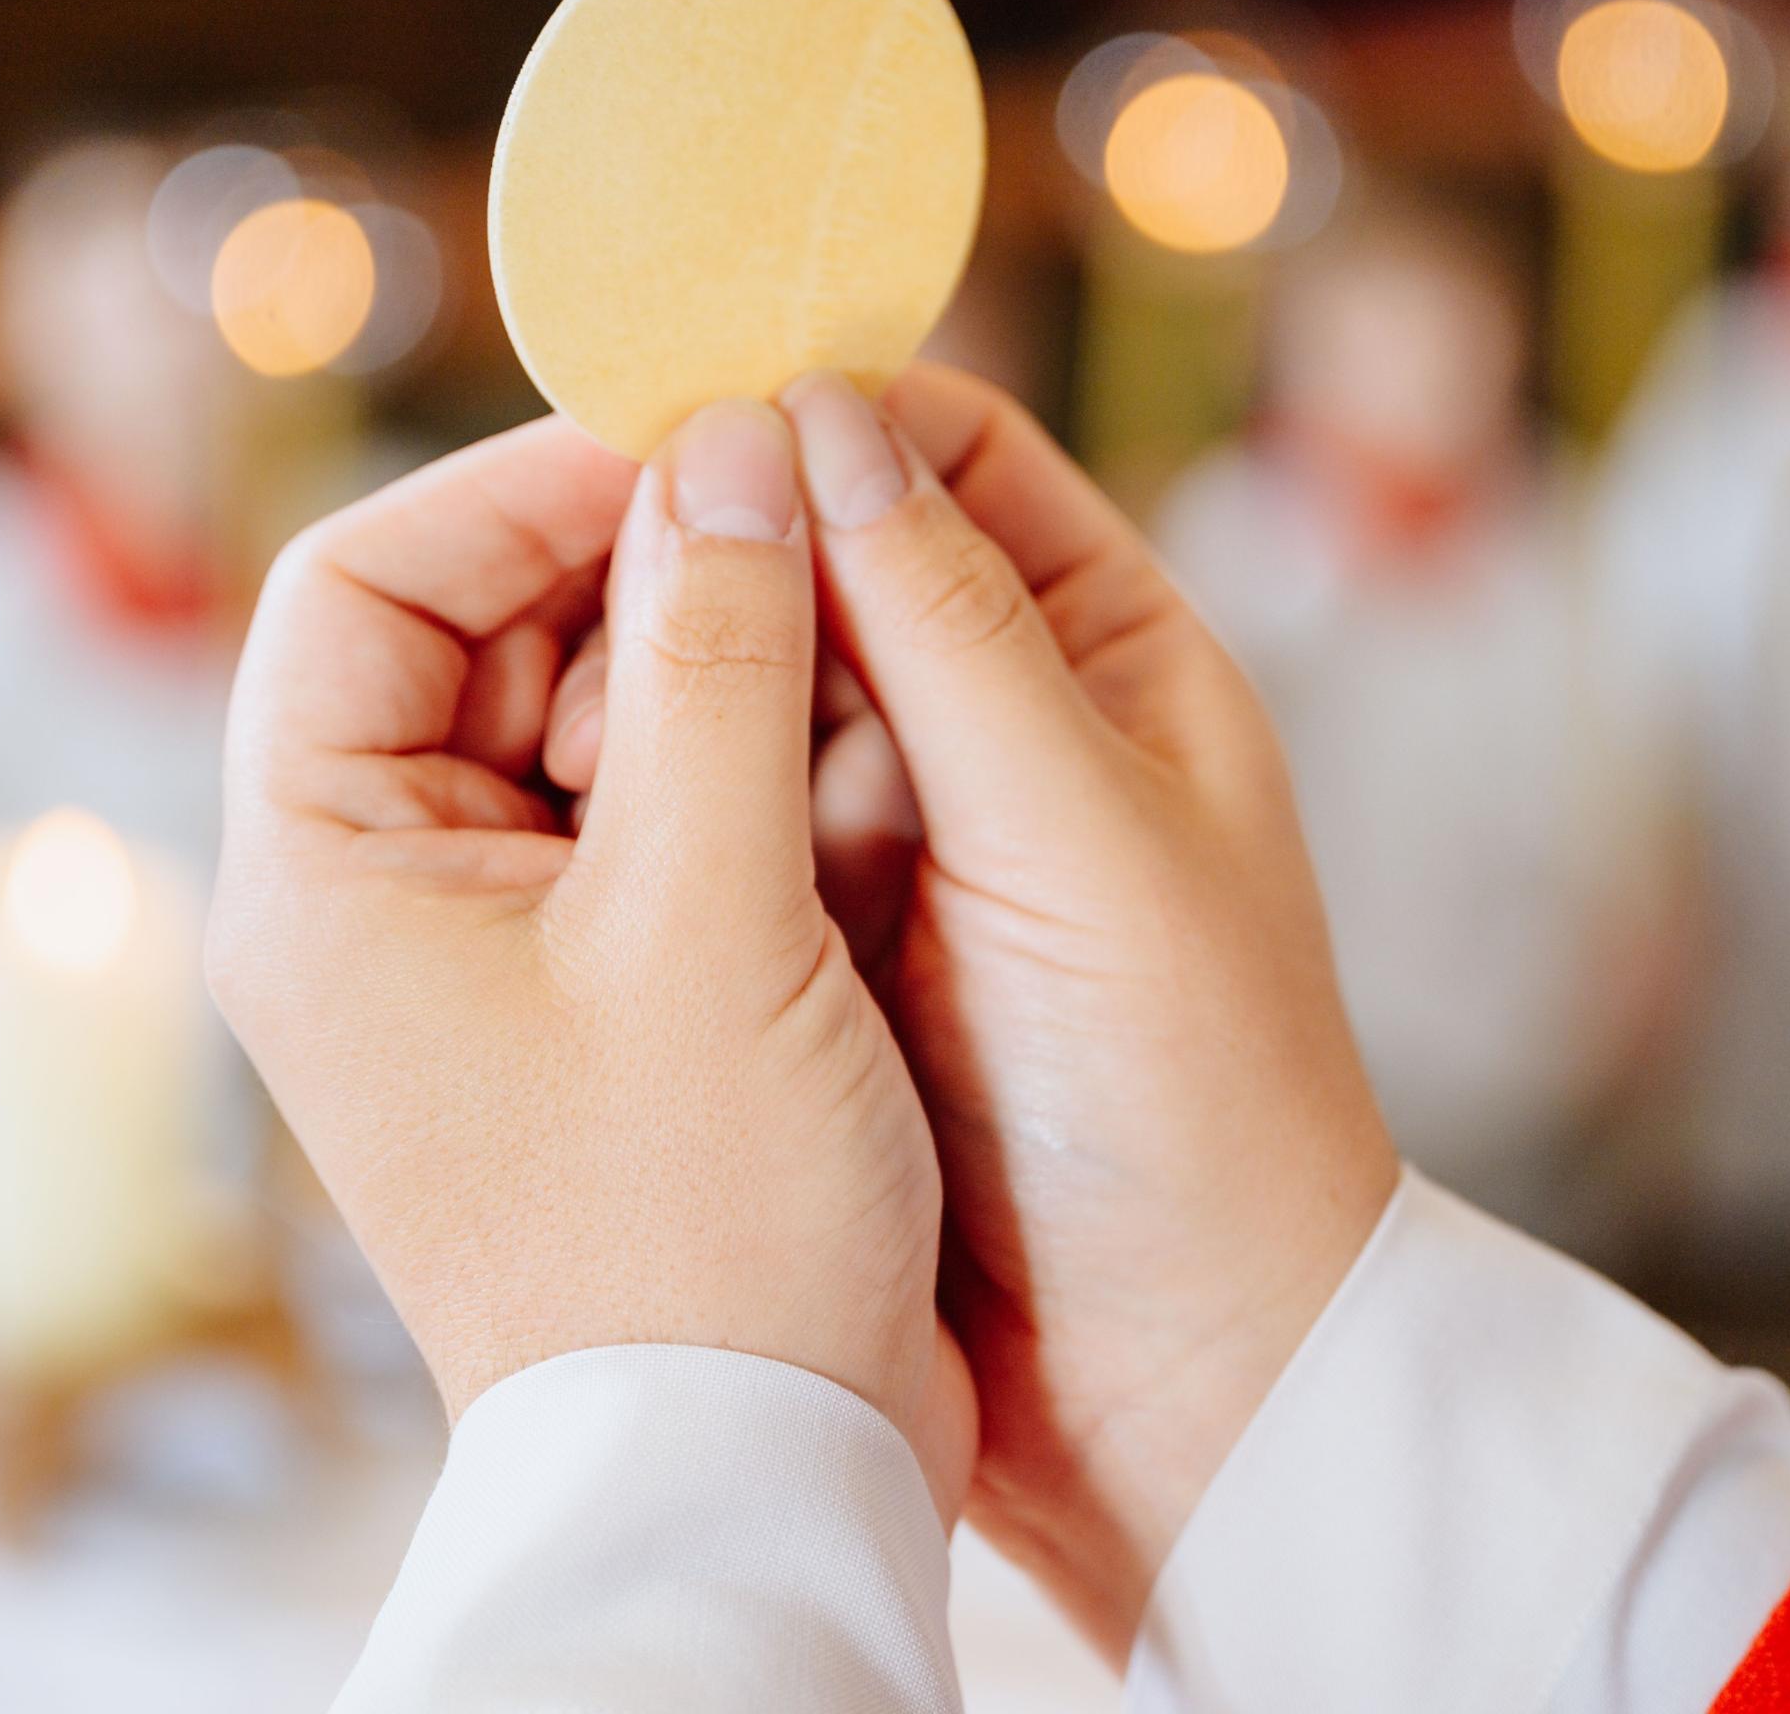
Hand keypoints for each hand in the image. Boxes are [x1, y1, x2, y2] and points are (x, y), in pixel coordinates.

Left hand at [208, 405, 974, 1523]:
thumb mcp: (713, 916)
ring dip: (701, 660)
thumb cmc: (702, 1227)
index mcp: (331, 871)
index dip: (519, 486)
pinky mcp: (594, 983)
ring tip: (828, 652)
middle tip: (788, 520)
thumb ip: (720, 663)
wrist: (756, 1463)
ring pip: (577, 713)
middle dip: (630, 563)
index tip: (690, 442)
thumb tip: (732, 449)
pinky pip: (645, 807)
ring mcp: (491, 942)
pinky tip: (837, 764)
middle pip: (477, 634)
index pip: (370, 582)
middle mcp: (385, 896)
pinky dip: (734, 760)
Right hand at [550, 369, 1398, 1655]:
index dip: (829, 413)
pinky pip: (730, 815)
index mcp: (1113, 658)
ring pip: (763, 689)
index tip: (686, 412)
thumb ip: (952, 627)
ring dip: (686, 691)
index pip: (959, 458)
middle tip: (610, 595)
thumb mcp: (1082, 833)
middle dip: (731, 563)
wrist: (1176, 1377)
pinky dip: (672, 802)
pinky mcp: (833, 931)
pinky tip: (607, 820)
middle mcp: (1010, 724)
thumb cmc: (1190, 1094)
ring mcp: (911, 830)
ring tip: (598, 736)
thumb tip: (825, 414)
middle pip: (837, 561)